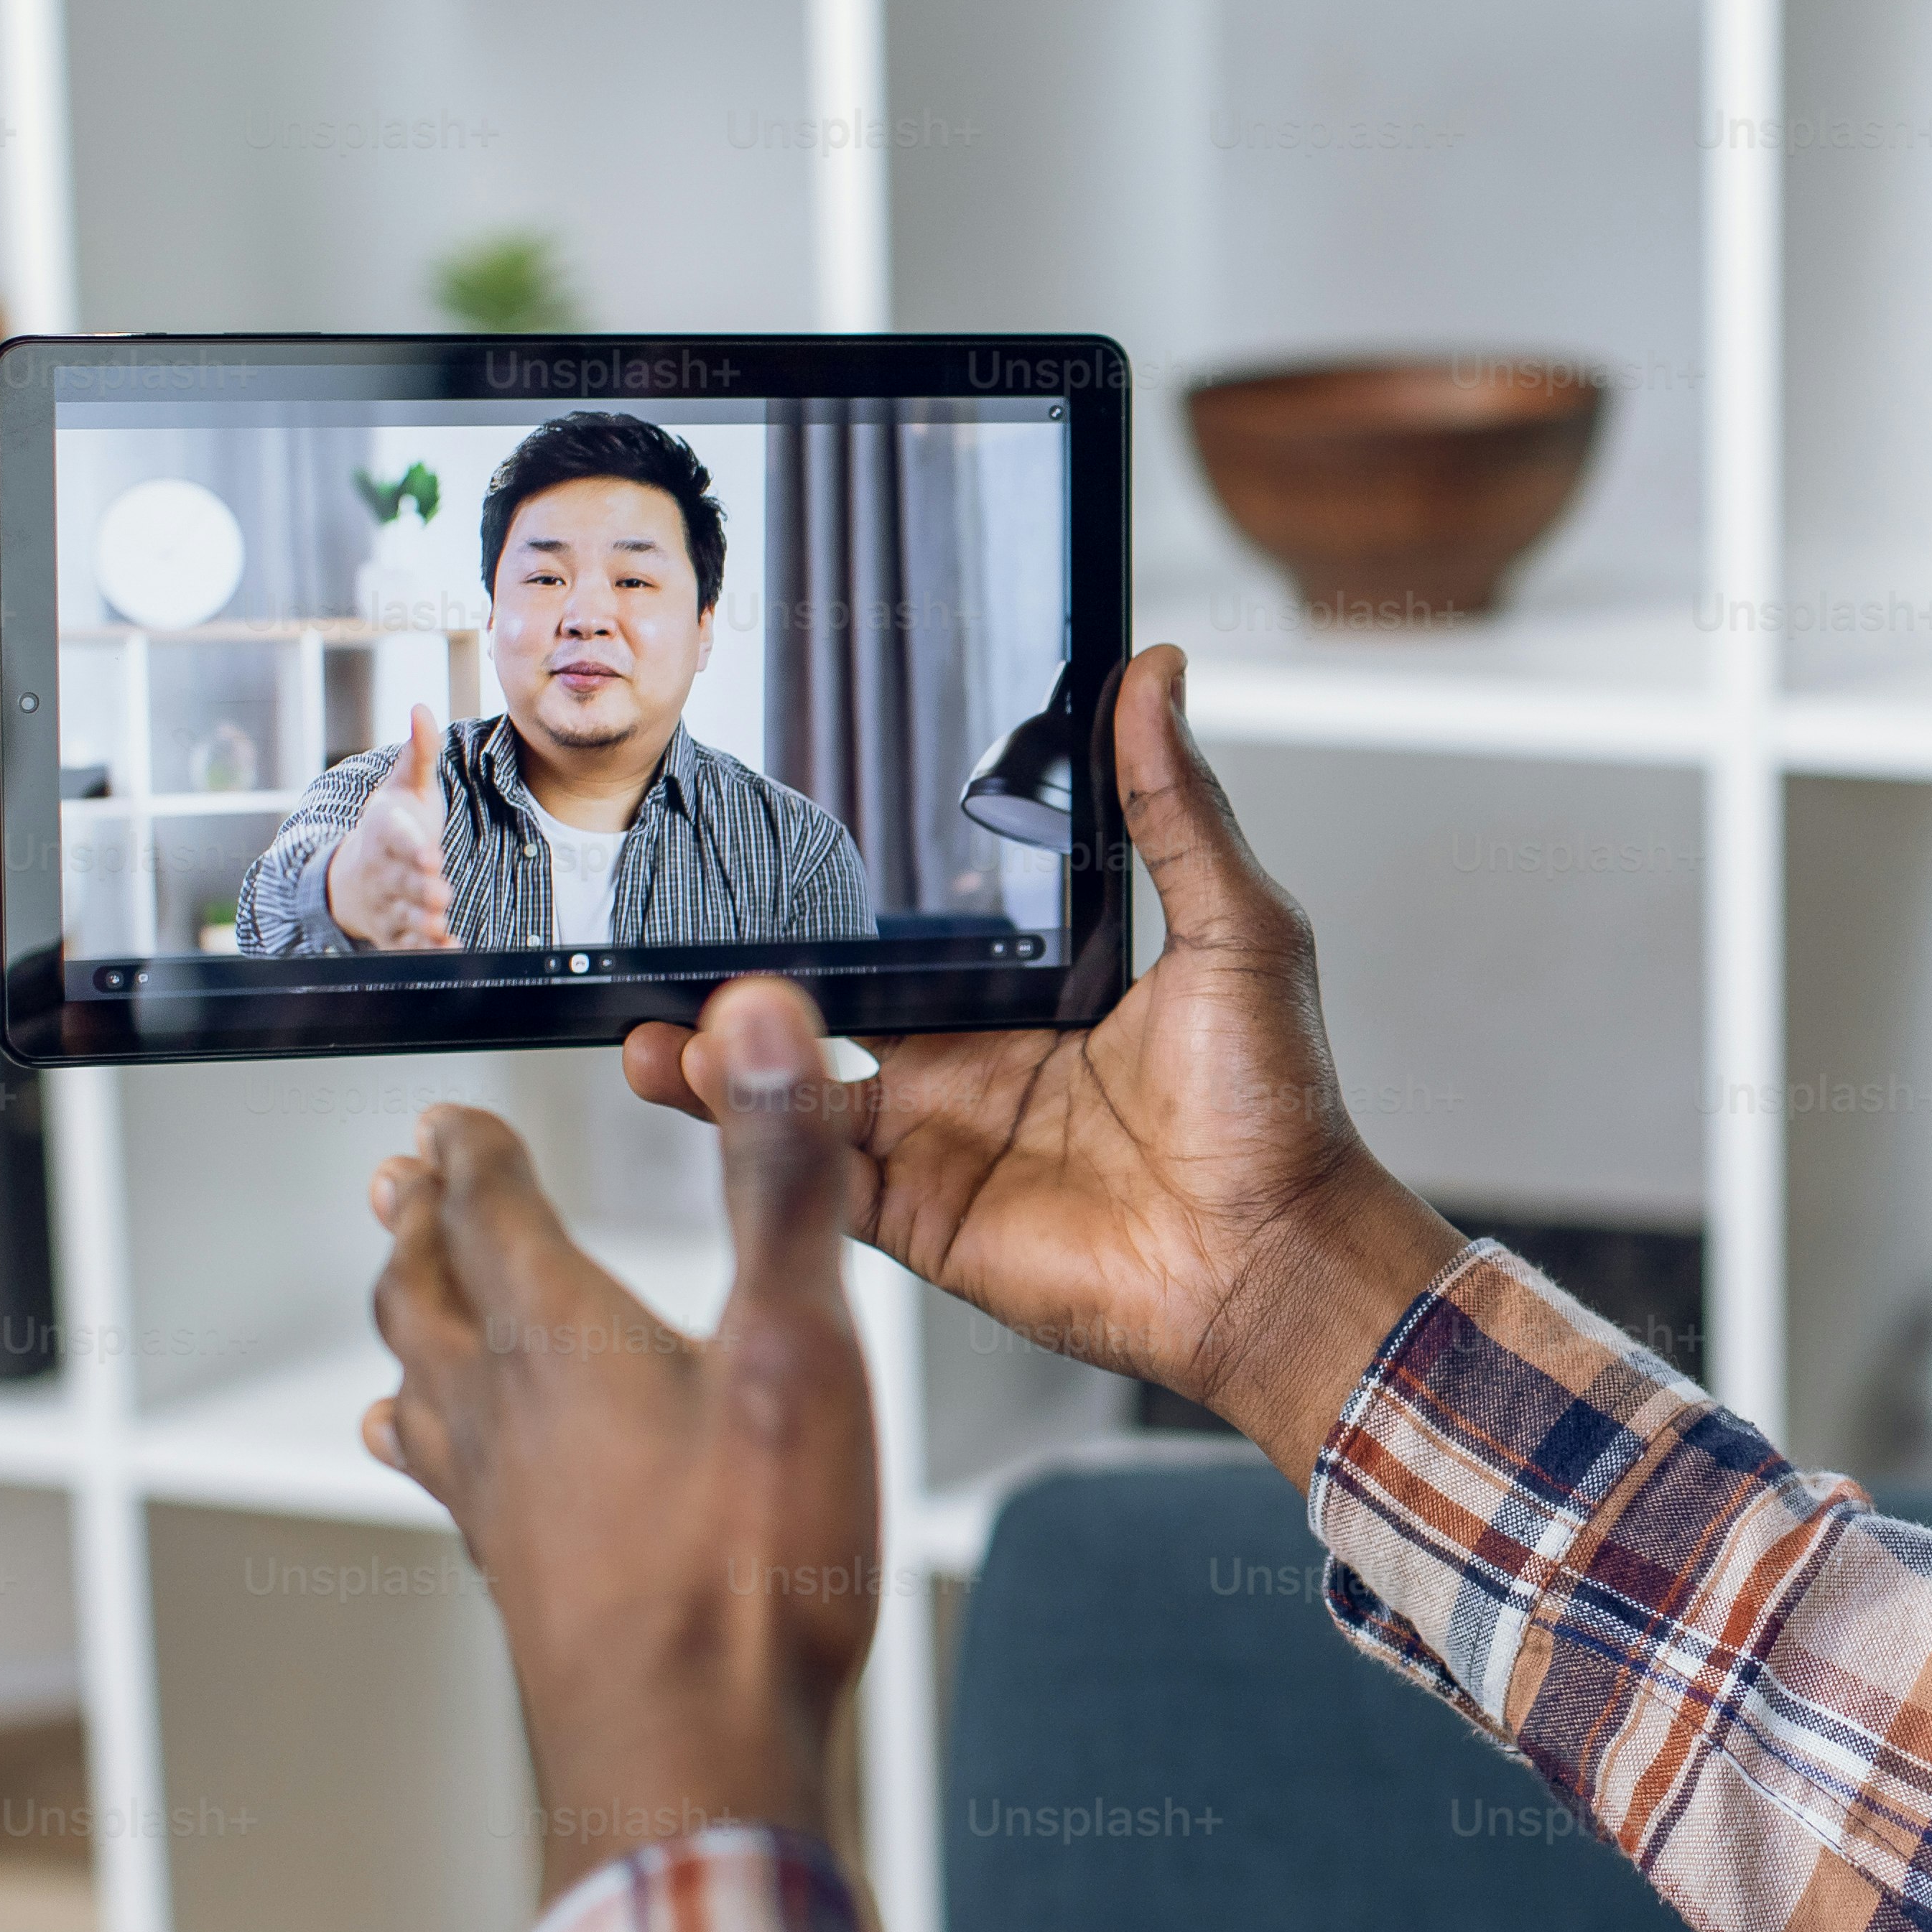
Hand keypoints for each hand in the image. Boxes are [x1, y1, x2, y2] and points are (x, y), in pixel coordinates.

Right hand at [332, 710, 458, 950]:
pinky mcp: (396, 930)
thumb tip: (422, 707)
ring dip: (422, 922)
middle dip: (417, 887)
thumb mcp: (403, 787)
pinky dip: (428, 950)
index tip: (427, 851)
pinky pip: (410, 944)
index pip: (394, 838)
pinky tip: (449, 949)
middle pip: (399, 881)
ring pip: (403, 915)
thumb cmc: (388, 826)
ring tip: (439, 924)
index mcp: (385, 833)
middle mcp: (383, 870)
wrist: (352, 876)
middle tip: (438, 891)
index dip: (409, 846)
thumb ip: (417, 753)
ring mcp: (388, 903)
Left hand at [363, 978, 875, 1900]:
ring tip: (399, 1294)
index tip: (457, 1111)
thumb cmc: (749, 1574)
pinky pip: (449, 1482)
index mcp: (562, 1340)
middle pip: (431, 1294)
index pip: (491, 1211)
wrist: (697, 1766)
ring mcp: (502, 1505)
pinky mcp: (523, 1578)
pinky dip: (434, 1438)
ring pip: (423, 1385)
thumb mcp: (797, 1345)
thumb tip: (755, 1026)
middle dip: (423, 1225)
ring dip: (410, 1321)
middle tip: (405, 1180)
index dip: (474, 1149)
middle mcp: (506, 1415)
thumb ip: (781, 1178)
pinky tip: (445, 1460)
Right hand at [620, 648, 1464, 1473]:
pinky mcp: (918, 1214)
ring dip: (721, 1050)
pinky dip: (745, 1135)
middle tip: (680, 925)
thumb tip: (1156, 673)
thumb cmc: (1277, 1108)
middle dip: (752, 973)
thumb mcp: (1235, 929)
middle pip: (832, 1003)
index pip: (914, 926)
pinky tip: (689, 1082)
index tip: (770, 836)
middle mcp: (973, 1058)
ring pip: (797, 1087)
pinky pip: (811, 1172)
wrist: (1274, 1258)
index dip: (843, 892)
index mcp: (1034, 989)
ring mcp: (938, 1138)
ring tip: (654, 1009)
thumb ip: (1173, 808)